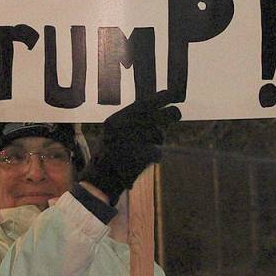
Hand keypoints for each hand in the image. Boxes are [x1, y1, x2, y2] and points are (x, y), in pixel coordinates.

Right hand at [80, 90, 180, 204]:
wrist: (100, 181)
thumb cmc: (106, 156)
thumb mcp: (112, 132)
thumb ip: (130, 120)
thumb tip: (156, 111)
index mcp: (118, 119)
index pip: (145, 102)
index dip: (163, 97)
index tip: (173, 94)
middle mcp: (127, 126)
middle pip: (163, 114)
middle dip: (172, 114)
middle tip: (175, 115)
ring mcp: (136, 140)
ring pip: (160, 134)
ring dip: (156, 141)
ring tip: (141, 149)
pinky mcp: (145, 155)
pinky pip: (158, 151)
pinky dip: (154, 157)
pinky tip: (142, 161)